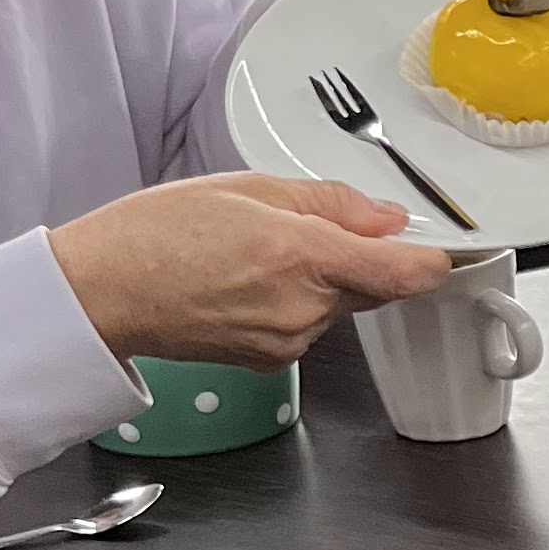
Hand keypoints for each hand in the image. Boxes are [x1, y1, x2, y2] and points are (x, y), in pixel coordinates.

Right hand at [52, 172, 455, 367]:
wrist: (103, 292)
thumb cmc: (157, 234)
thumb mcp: (248, 188)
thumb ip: (330, 204)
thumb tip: (387, 218)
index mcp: (305, 257)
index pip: (408, 273)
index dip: (435, 258)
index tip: (445, 246)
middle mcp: (306, 308)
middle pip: (374, 285)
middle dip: (359, 257)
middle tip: (309, 227)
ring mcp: (290, 341)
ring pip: (339, 305)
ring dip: (321, 279)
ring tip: (258, 253)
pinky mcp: (273, 361)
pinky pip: (309, 325)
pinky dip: (294, 302)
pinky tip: (247, 283)